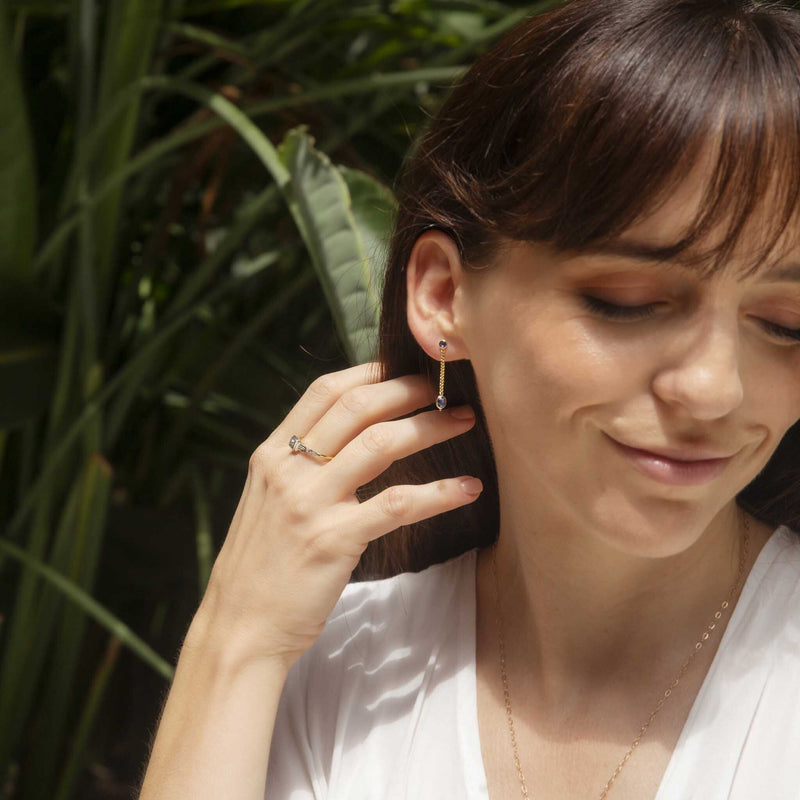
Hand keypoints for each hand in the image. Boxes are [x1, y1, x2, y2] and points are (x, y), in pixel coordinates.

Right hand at [196, 362, 481, 669]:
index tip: (404, 367)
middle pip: (357, 408)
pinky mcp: (334, 540)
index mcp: (271, 454)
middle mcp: (288, 470)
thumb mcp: (267, 502)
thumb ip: (300, 468)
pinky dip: (438, 492)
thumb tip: (347, 441)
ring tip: (463, 423)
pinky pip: (397, 505)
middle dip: (406, 390)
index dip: (370, 372)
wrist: (239, 628)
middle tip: (442, 391)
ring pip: (380, 444)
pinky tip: (467, 488)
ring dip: (429, 428)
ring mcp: (310, 503)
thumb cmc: (260, 568)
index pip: (324, 392)